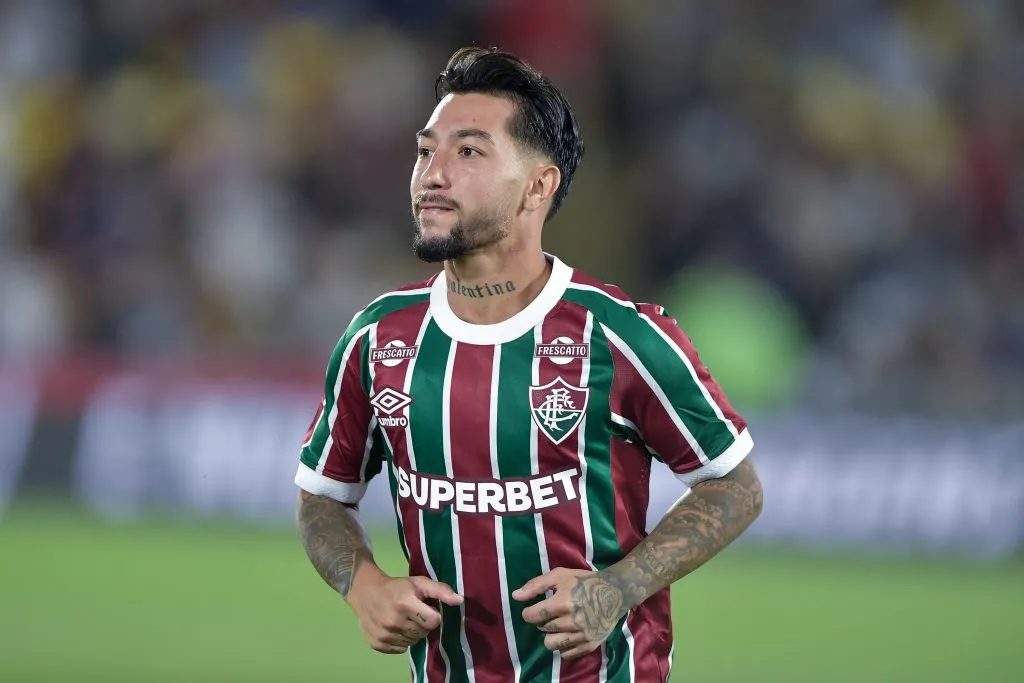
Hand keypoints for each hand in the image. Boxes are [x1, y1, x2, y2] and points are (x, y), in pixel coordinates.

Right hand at [347, 567, 463, 653]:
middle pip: (423, 632)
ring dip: (412, 632)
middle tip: (413, 613)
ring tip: (404, 619)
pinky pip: (401, 649)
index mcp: (405, 603)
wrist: (365, 592)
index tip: (425, 608)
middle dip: (422, 623)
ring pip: (413, 642)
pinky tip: (395, 628)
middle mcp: (394, 621)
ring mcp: (385, 635)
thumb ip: (440, 590)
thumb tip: (460, 601)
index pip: (434, 621)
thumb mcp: (419, 583)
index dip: (433, 615)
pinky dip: (401, 640)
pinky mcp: (378, 644)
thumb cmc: (397, 587)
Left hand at [512, 567, 625, 659]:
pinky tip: (569, 633)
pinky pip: (566, 654)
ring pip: (551, 644)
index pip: (532, 616)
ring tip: (559, 625)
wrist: (615, 592)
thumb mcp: (560, 575)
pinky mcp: (590, 645)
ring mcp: (581, 635)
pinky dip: (564, 645)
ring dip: (551, 635)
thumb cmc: (585, 581)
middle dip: (543, 621)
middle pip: (542, 629)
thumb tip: (515, 596)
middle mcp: (571, 622)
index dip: (529, 613)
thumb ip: (536, 585)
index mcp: (563, 603)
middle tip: (554, 612)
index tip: (533, 610)